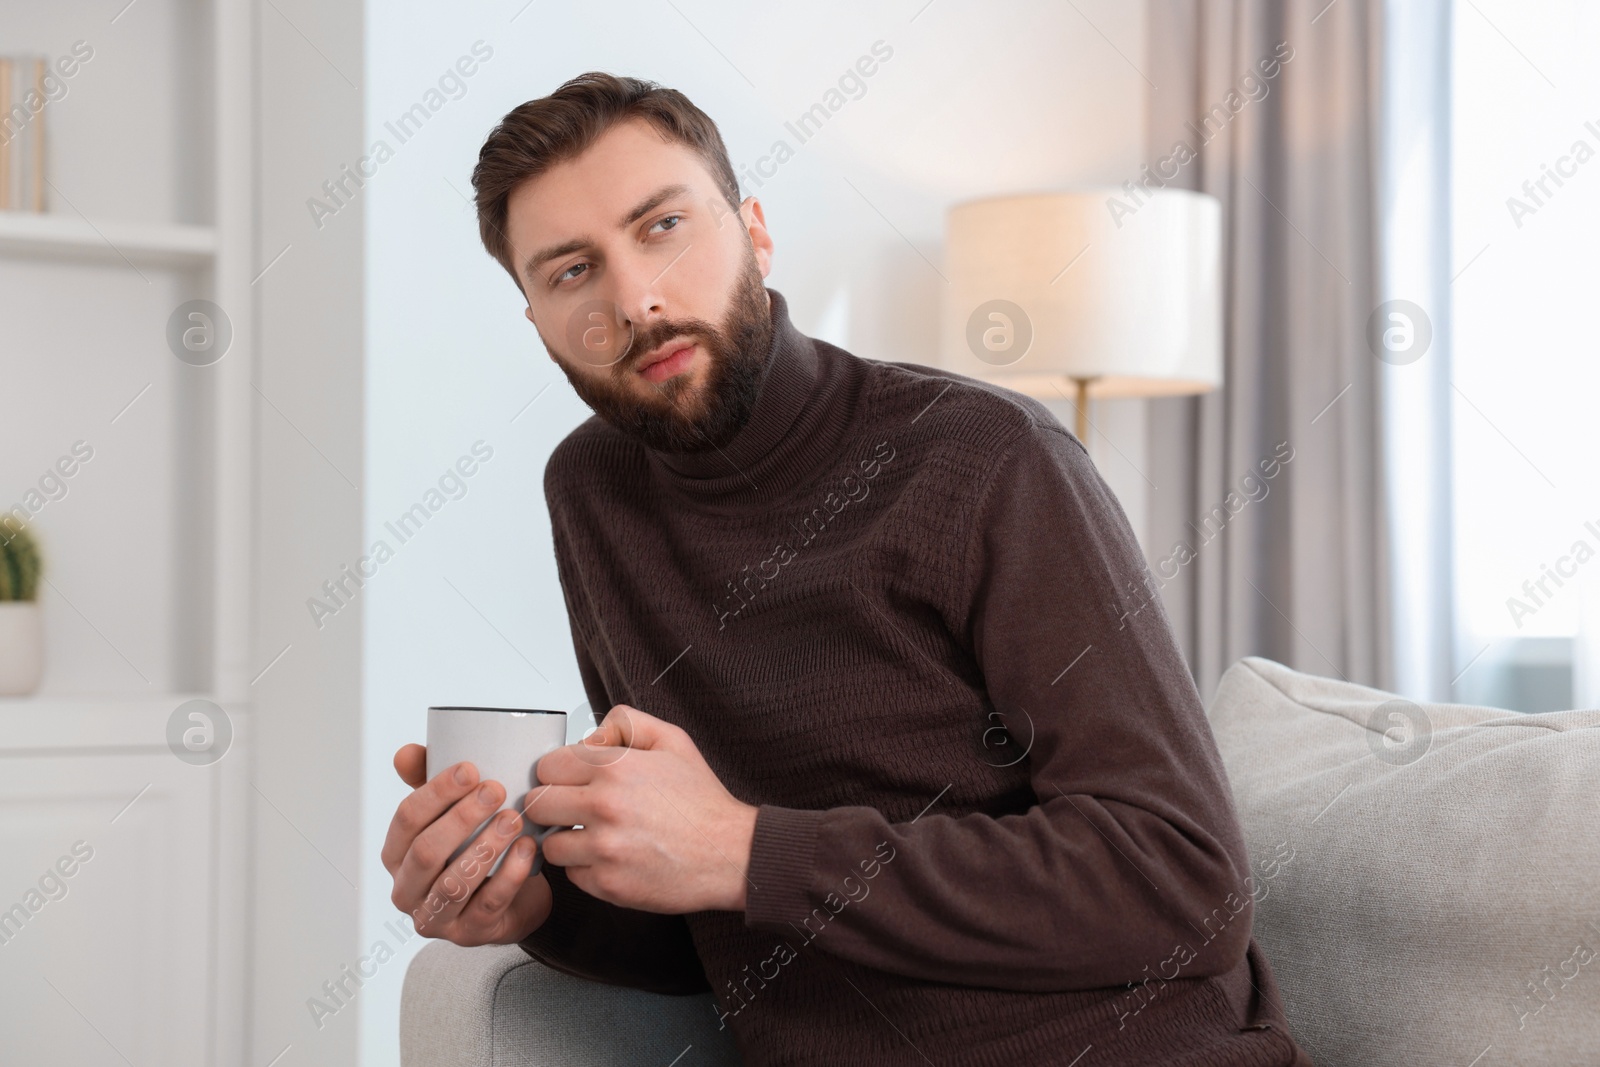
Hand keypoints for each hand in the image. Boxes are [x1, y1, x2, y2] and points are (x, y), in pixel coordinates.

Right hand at [382, 744, 552, 945]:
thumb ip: (428, 782)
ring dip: (485, 847)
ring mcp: (436, 917)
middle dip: (462, 817)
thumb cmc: (471, 850)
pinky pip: (489, 904)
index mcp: (396, 855)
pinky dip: (510, 874)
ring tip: (513, 819)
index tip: (470, 769)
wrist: (511, 899)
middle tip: (496, 790)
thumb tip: (406, 753)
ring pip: (454, 883)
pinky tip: (527, 849)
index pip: (406, 819)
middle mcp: (407, 890)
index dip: (435, 792)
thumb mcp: (450, 814)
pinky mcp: (469, 934)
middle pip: (426, 852)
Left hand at [528, 705, 757, 913]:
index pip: (548, 766)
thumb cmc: (702, 802)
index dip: (560, 773)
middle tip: (576, 809)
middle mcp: (604, 806)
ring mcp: (604, 849)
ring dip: (567, 840)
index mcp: (615, 768)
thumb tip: (590, 738)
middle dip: (553, 805)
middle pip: (537, 804)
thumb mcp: (673, 740)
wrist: (730, 853)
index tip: (572, 782)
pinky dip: (586, 868)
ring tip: (596, 836)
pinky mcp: (607, 884)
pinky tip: (612, 857)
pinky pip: (571, 874)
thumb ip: (627, 723)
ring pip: (549, 844)